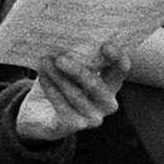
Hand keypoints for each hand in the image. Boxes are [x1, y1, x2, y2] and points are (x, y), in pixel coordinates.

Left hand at [16, 43, 132, 140]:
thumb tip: (67, 36)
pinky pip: (62, 107)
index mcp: (112, 84)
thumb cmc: (61, 82)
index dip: (117, 58)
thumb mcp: (71, 67)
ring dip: (58, 77)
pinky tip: (43, 77)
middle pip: (96, 86)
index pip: (121, 69)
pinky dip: (52, 90)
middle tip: (59, 57)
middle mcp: (108, 103)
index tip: (105, 45)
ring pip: (76, 95)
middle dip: (78, 71)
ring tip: (44, 62)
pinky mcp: (74, 126)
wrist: (42, 114)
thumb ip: (76, 55)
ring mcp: (93, 118)